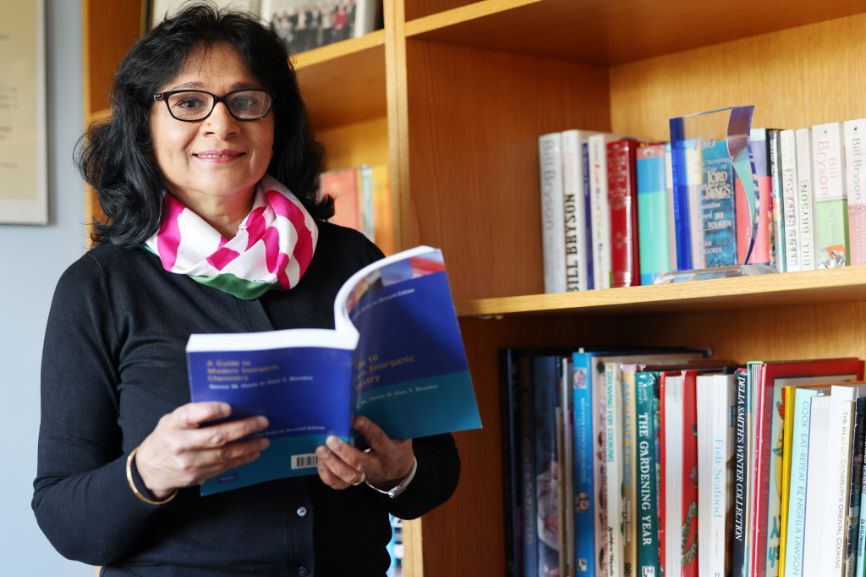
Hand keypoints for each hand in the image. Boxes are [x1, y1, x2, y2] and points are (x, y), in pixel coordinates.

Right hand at [135, 402, 269, 498]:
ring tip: (263, 441)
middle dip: (243, 429)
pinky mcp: (196, 476)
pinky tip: (252, 453)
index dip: (211, 410)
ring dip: (248, 447)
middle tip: (262, 422)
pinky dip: (240, 459)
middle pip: (216, 436)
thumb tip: (230, 408)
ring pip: (224, 454)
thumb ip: (194, 414)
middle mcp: (180, 443)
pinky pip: (223, 467)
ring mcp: (188, 463)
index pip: (191, 414)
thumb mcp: (173, 419)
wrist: (148, 469)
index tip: (229, 407)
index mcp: (174, 423)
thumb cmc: (167, 436)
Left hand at [315, 416, 413, 490]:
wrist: (396, 471)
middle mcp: (375, 466)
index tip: (355, 419)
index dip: (367, 429)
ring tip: (321, 451)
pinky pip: (338, 484)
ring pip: (347, 476)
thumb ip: (389, 423)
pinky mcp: (353, 482)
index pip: (378, 441)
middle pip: (359, 463)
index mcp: (388, 451)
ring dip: (332, 464)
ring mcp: (363, 476)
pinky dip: (327, 475)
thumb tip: (374, 401)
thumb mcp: (399, 434)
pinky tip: (321, 462)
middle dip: (343, 451)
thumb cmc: (395, 446)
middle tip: (330, 439)